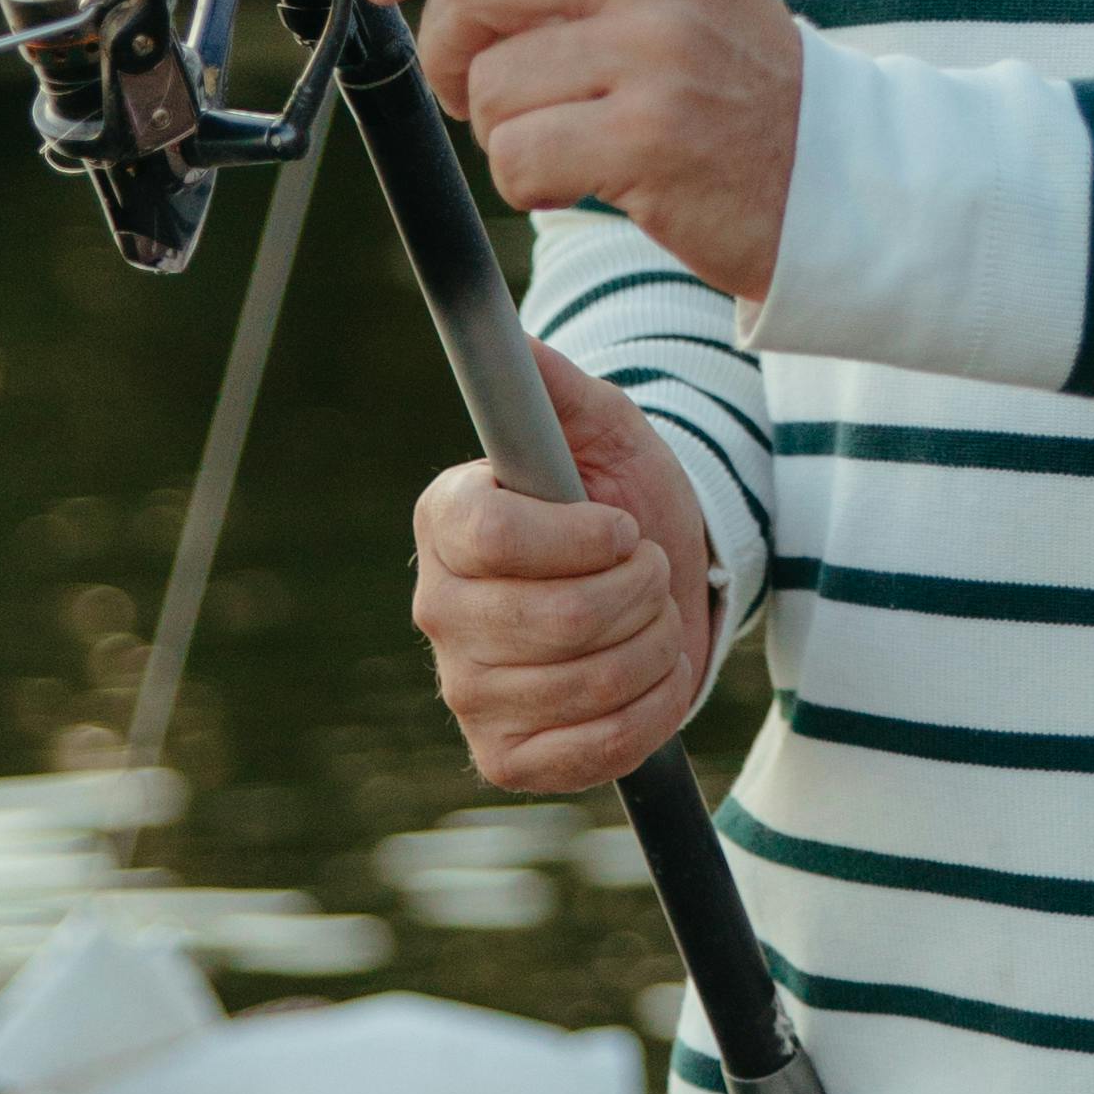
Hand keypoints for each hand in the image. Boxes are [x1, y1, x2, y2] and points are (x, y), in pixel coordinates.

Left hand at [365, 0, 804, 306]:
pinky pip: (519, 156)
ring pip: (491, 82)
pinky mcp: (654, 137)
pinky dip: (526, 181)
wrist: (827, 171)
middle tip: (471, 84)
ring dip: (496, 126)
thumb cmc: (722, 73)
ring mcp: (660, 51)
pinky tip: (576, 178)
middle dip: (446, 46)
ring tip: (556, 133)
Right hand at [411, 343, 718, 792]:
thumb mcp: (601, 428)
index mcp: (446, 521)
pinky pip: (595, 747)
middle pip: (554, 619)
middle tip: (648, 565)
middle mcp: (438, 610)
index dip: (579, 538)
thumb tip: (512, 336)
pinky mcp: (505, 756)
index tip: (621, 525)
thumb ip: (552, 385)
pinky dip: (652, 707)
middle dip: (638, 588)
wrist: (655, 583)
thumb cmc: (619, 496)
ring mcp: (466, 692)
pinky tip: (653, 672)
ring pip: (588, 681)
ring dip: (655, 642)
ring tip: (652, 613)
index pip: (492, 541)